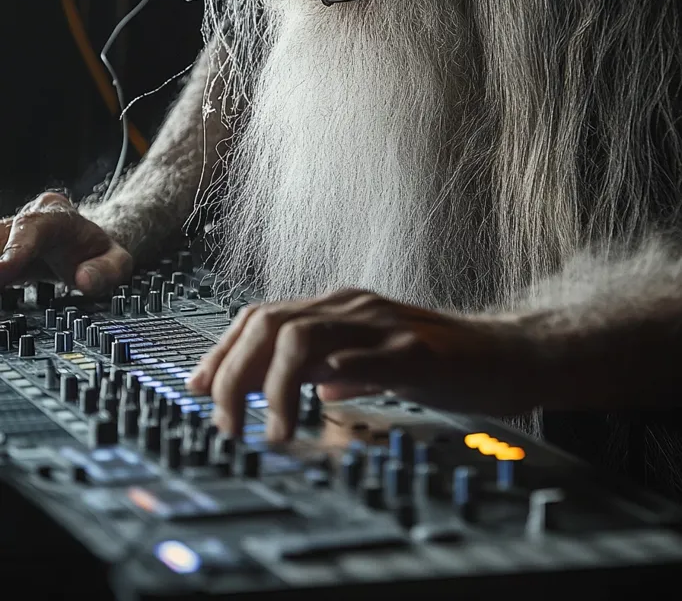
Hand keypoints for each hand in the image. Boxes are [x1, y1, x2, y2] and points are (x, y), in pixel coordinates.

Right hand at [0, 192, 131, 295]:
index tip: (2, 272)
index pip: (31, 226)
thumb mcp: (117, 262)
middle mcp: (29, 218)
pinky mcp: (2, 247)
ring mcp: (11, 232)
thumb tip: (84, 280)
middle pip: (2, 236)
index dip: (15, 249)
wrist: (87, 245)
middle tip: (2, 281)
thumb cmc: (97, 252)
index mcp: (56, 215)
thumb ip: (107, 271)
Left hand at [188, 288, 537, 440]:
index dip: (221, 350)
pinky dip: (328, 377)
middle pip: (268, 321)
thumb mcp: (375, 361)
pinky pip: (361, 355)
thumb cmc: (444, 361)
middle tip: (223, 420)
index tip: (195, 387)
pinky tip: (317, 407)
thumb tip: (306, 386)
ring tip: (269, 431)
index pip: (261, 316)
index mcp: (339, 308)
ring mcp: (381, 324)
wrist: (509, 353)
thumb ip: (338, 364)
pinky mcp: (413, 349)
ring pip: (300, 334)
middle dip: (232, 370)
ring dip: (271, 384)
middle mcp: (352, 306)